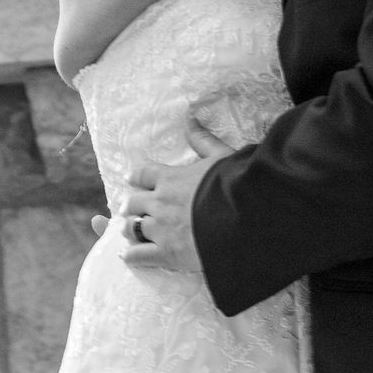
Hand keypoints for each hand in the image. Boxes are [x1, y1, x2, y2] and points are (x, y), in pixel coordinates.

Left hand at [110, 119, 233, 272]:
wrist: (244, 218)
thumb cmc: (234, 185)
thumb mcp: (221, 156)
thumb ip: (202, 139)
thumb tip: (190, 117)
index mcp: (170, 178)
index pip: (143, 174)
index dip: (137, 178)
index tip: (134, 180)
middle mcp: (160, 203)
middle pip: (133, 203)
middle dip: (133, 206)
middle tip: (134, 209)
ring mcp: (160, 229)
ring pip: (131, 228)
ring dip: (131, 229)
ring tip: (132, 231)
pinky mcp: (166, 254)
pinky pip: (137, 255)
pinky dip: (131, 256)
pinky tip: (128, 256)